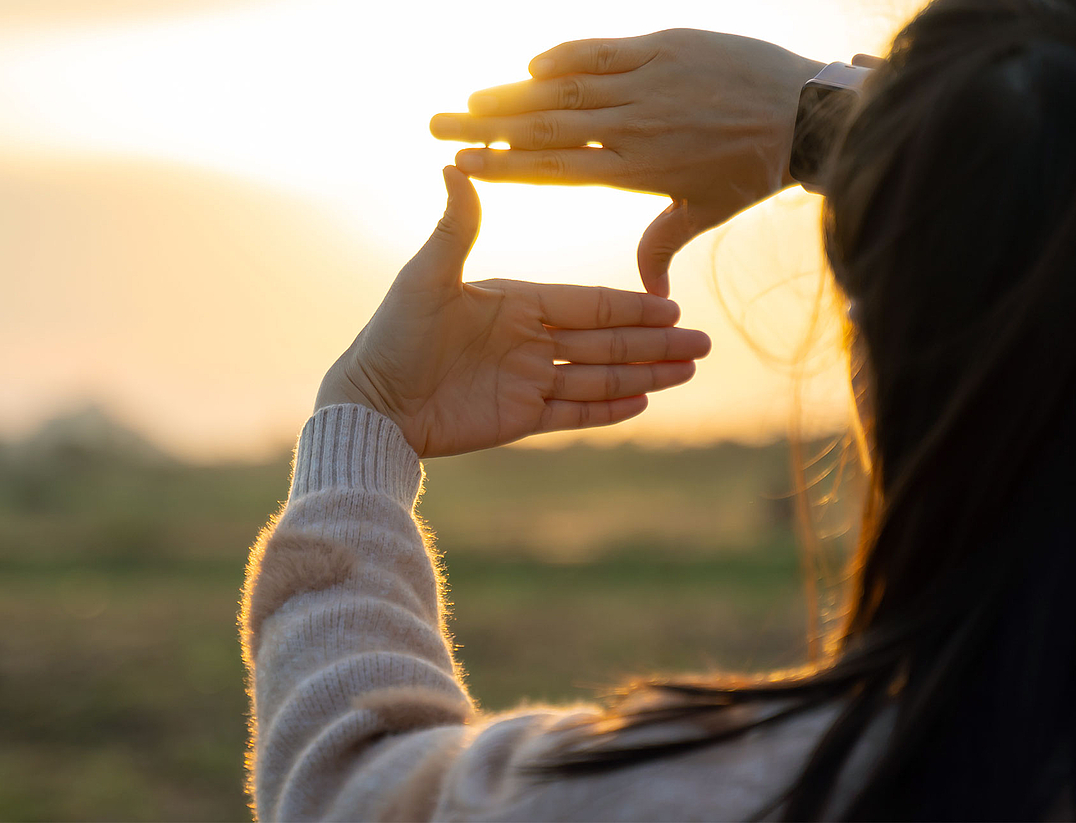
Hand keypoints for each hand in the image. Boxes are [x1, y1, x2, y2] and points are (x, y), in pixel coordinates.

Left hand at [317, 167, 710, 457]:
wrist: (372, 401)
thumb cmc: (393, 334)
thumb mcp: (426, 277)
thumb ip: (455, 229)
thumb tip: (455, 166)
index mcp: (515, 303)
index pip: (586, 304)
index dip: (630, 307)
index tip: (673, 306)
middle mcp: (527, 340)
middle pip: (604, 341)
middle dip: (654, 343)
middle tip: (703, 344)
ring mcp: (525, 381)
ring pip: (598, 377)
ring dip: (644, 374)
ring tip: (688, 373)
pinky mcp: (517, 419)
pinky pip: (573, 413)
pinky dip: (608, 409)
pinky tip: (645, 403)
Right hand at [428, 29, 822, 297]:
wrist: (808, 113)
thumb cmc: (754, 169)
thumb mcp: (706, 210)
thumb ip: (663, 241)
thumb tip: (649, 293)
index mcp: (634, 168)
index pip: (552, 167)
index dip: (502, 167)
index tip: (459, 164)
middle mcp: (632, 125)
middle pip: (542, 126)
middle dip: (484, 127)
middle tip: (436, 124)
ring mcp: (648, 83)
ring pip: (564, 87)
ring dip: (511, 93)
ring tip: (468, 98)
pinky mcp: (666, 46)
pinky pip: (603, 50)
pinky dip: (565, 55)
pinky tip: (530, 66)